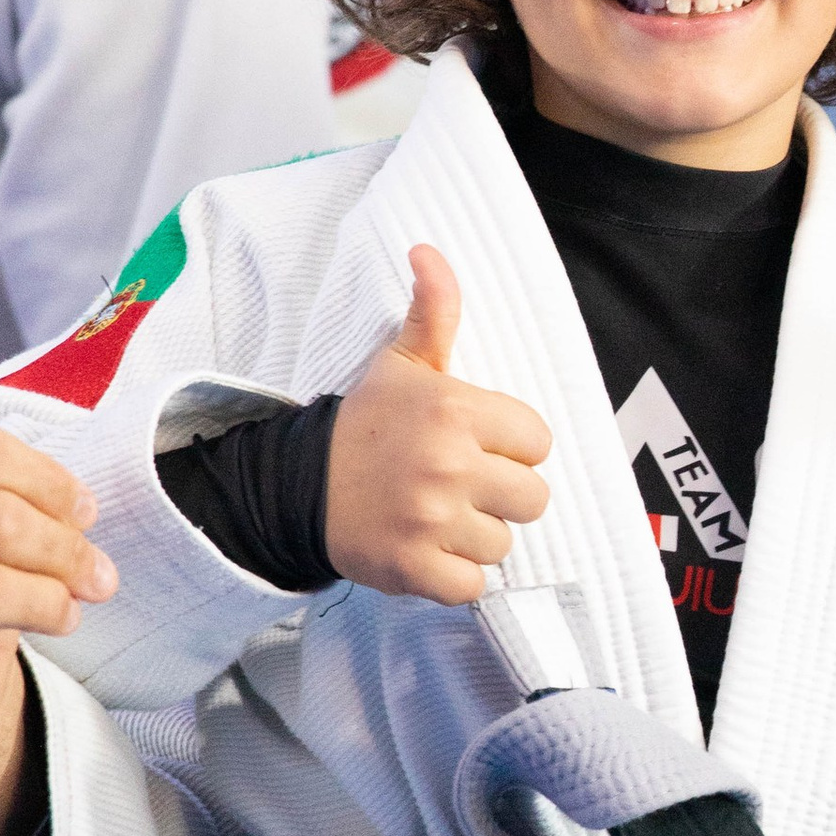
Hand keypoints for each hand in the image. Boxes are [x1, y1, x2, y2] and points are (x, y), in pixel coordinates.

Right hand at [324, 246, 551, 604]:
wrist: (297, 486)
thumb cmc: (367, 425)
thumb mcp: (402, 363)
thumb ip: (433, 309)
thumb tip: (429, 251)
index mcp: (456, 411)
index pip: (538, 441)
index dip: (512, 448)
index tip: (477, 447)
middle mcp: (448, 465)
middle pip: (533, 497)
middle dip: (502, 496)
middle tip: (460, 487)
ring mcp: (431, 520)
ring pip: (503, 544)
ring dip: (476, 537)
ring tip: (438, 517)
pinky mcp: (414, 568)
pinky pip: (473, 585)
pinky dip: (455, 577)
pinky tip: (429, 551)